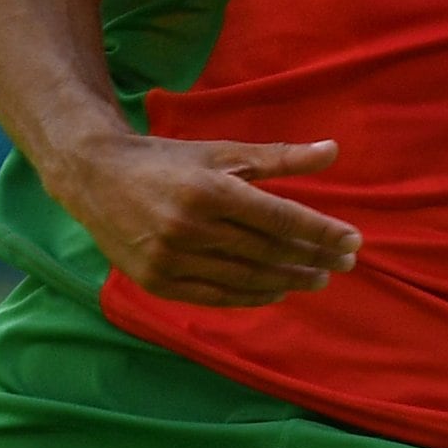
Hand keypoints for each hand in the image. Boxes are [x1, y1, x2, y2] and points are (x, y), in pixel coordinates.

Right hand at [50, 132, 361, 306]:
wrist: (94, 176)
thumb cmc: (168, 161)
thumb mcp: (222, 153)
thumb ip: (279, 158)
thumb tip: (333, 151)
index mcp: (209, 191)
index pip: (280, 218)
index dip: (321, 232)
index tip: (353, 241)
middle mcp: (190, 227)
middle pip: (267, 251)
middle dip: (312, 258)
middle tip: (345, 263)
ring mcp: (170, 258)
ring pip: (245, 277)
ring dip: (288, 280)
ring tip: (319, 278)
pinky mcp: (155, 280)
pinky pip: (215, 295)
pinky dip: (250, 296)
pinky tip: (277, 292)